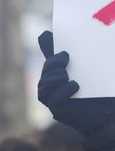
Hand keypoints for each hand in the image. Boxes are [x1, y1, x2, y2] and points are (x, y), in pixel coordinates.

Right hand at [37, 31, 114, 150]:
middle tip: (66, 58)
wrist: (107, 114)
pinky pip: (53, 99)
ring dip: (55, 77)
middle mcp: (54, 87)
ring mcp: (54, 100)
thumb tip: (67, 37)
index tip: (64, 52)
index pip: (50, 62)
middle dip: (52, 64)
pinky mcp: (58, 111)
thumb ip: (80, 54)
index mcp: (61, 75)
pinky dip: (63, 91)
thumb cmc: (100, 90)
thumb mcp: (91, 69)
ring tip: (68, 77)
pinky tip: (75, 87)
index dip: (51, 55)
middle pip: (45, 72)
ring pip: (44, 86)